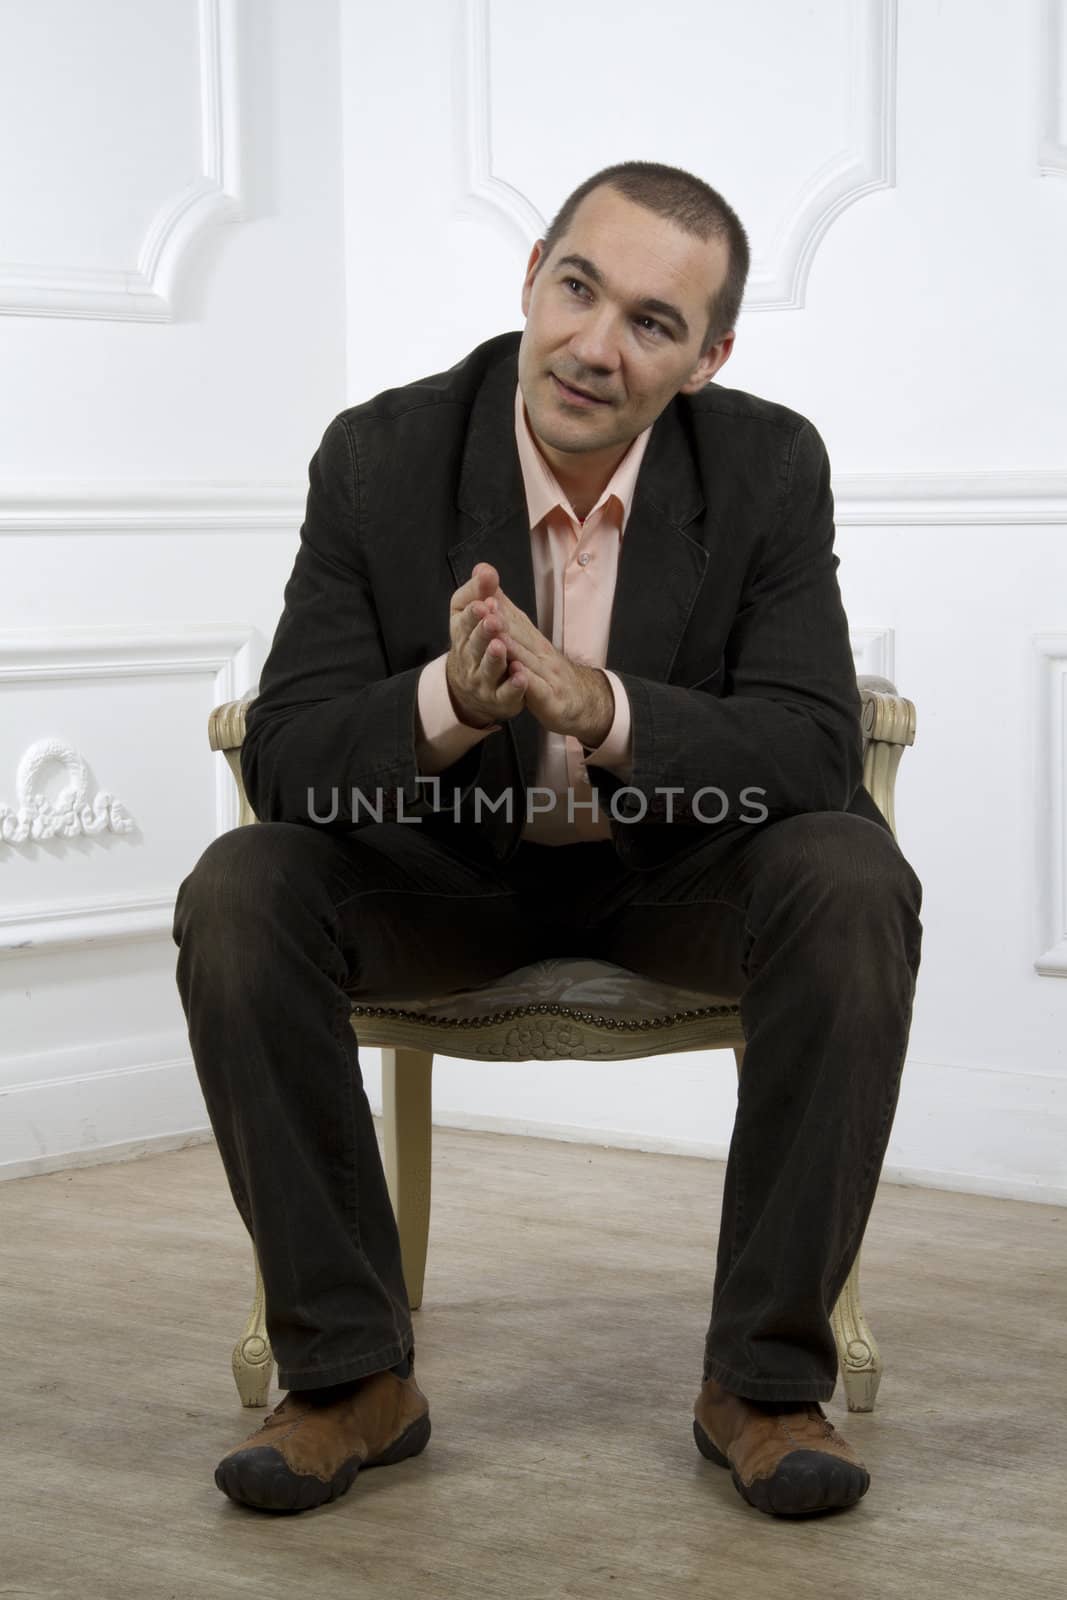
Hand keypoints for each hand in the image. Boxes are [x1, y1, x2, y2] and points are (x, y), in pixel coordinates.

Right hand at [445, 564, 526, 728]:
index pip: (464, 622)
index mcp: (463, 634)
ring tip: (500, 645)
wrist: (473, 688)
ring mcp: (483, 680)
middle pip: (474, 645)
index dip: (473, 614)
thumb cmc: (476, 642)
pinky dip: (512, 686)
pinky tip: (521, 677)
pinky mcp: (499, 699)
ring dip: (494, 657)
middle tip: (493, 620)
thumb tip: (485, 568)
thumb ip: (481, 591)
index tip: (483, 602)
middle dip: (483, 631)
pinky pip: (505, 694)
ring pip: (487, 669)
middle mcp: (469, 657)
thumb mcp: (475, 615)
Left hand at [476, 567, 614, 747]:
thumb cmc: (549, 672)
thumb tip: (492, 596)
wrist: (581, 700)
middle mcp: (541, 653)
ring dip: (512, 647)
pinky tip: (515, 671)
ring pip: (527, 658)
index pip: (514, 621)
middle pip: (519, 635)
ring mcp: (548, 675)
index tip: (482, 594)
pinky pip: (537, 688)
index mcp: (533, 640)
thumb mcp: (531, 645)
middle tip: (484, 607)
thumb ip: (513, 623)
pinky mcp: (551, 698)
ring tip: (496, 637)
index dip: (499, 608)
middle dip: (501, 621)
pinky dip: (526, 679)